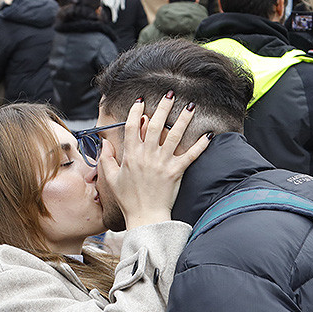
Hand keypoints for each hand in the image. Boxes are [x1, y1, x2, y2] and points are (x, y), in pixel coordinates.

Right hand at [98, 95, 211, 229]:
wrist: (145, 217)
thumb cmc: (128, 199)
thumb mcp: (111, 179)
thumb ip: (106, 159)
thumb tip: (104, 143)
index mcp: (130, 155)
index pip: (131, 127)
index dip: (135, 111)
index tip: (141, 100)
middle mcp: (146, 155)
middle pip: (154, 124)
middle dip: (163, 107)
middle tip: (171, 94)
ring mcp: (162, 163)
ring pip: (174, 135)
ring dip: (183, 119)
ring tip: (191, 106)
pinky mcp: (176, 172)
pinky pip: (190, 156)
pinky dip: (200, 145)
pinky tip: (208, 135)